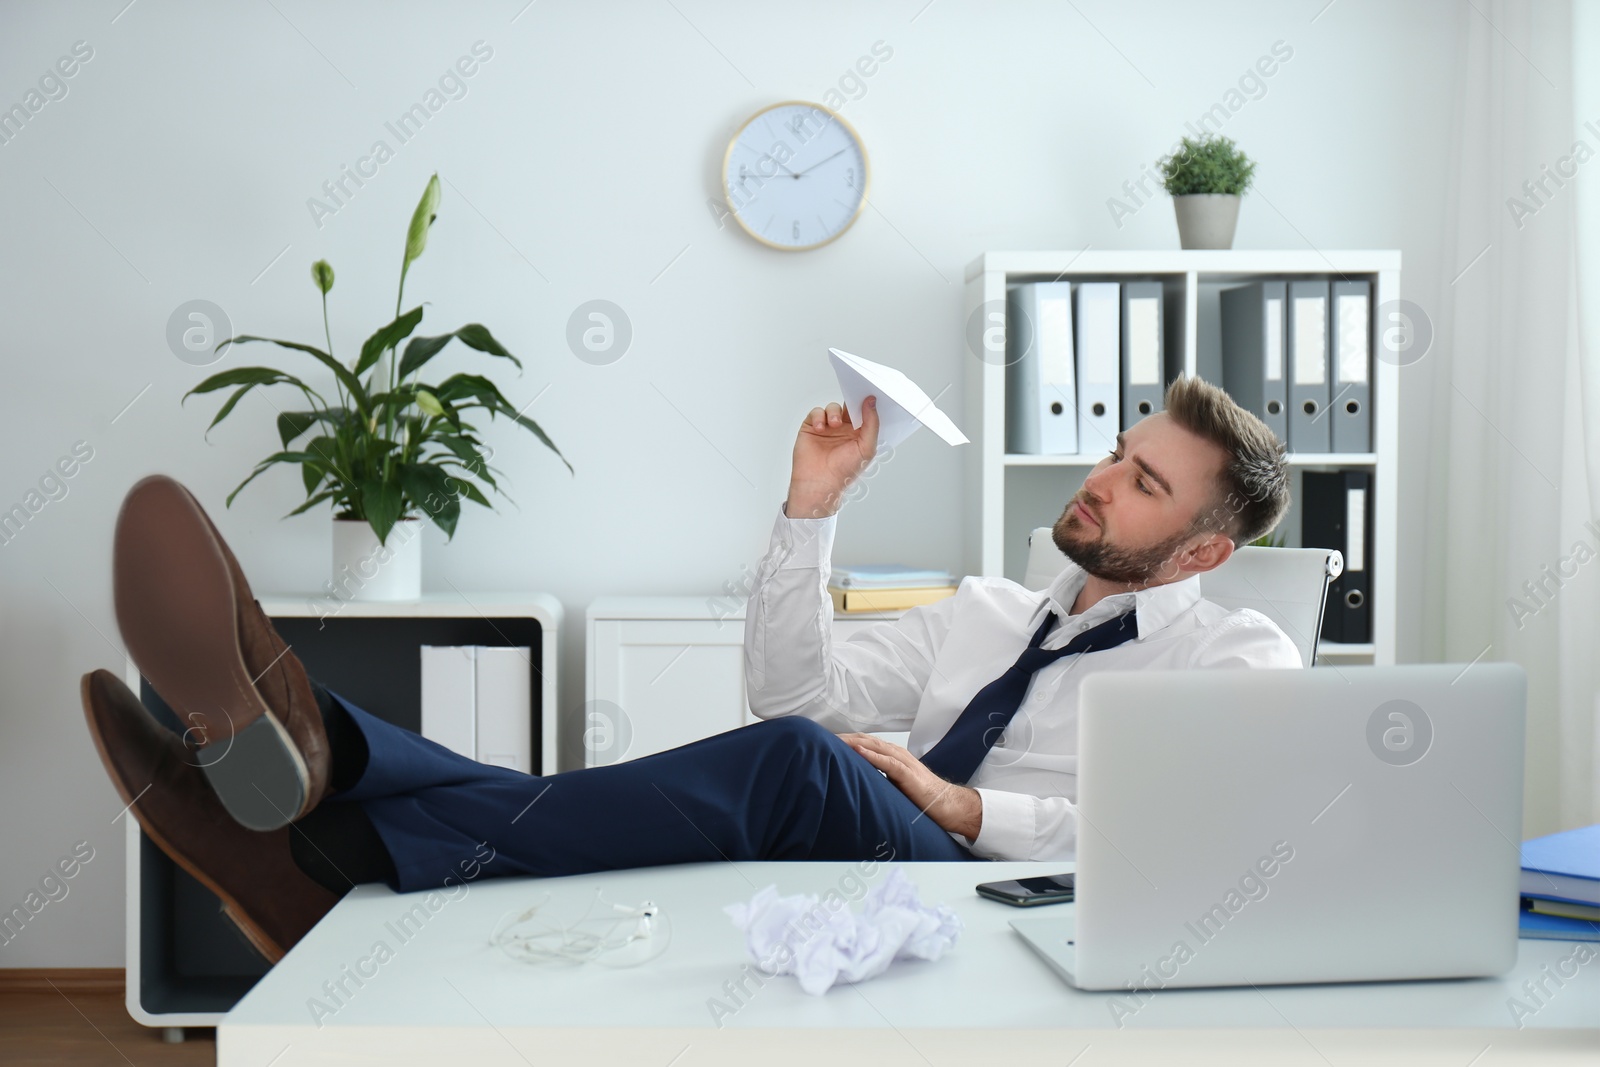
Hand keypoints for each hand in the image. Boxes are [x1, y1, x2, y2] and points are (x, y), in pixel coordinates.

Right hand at [785, 396, 878, 519]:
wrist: (819, 483)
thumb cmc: (845, 471)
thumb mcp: (867, 447)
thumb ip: (871, 423)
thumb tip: (871, 401)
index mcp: (859, 433)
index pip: (864, 412)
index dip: (867, 402)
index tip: (870, 393)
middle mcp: (844, 429)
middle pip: (848, 406)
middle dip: (850, 400)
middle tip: (852, 396)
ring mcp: (827, 428)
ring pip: (832, 408)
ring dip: (834, 413)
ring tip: (834, 425)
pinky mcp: (811, 427)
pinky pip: (816, 413)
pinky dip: (819, 417)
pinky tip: (821, 428)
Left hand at [838, 733, 982, 840]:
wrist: (947, 805)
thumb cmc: (921, 796)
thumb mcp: (894, 784)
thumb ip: (878, 778)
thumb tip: (855, 781)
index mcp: (892, 755)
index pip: (864, 742)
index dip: (845, 740)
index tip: (825, 741)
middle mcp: (896, 753)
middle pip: (866, 740)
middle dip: (844, 738)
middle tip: (822, 738)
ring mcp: (903, 762)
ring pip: (875, 746)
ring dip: (854, 742)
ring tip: (834, 740)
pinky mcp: (908, 774)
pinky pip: (888, 761)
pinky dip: (872, 755)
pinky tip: (858, 751)